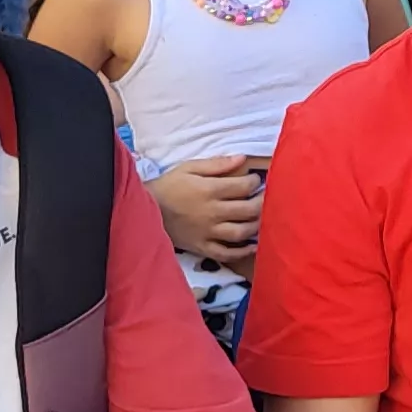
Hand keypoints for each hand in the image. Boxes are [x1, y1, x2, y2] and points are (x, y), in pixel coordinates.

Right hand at [151, 156, 265, 270]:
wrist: (146, 209)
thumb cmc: (170, 186)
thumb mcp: (189, 168)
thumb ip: (217, 164)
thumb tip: (243, 158)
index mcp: (208, 190)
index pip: (243, 187)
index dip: (255, 181)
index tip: (256, 179)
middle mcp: (211, 212)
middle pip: (247, 210)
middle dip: (262, 202)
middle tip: (266, 197)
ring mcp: (207, 232)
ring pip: (240, 232)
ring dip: (257, 225)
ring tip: (262, 218)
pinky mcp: (202, 247)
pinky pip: (226, 254)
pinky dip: (242, 252)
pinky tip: (253, 246)